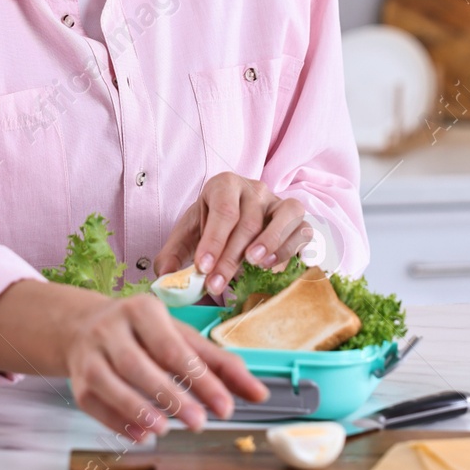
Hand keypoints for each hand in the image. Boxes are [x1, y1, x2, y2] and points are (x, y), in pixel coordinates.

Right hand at [64, 293, 266, 441]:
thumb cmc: (144, 335)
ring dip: (138, 409)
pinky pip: (93, 403)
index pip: (173, 348)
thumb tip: (259, 393)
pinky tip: (143, 435)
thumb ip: (221, 365)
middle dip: (171, 396)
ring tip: (166, 429)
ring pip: (109, 383)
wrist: (84, 328)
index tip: (226, 407)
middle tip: (200, 423)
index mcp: (143, 311)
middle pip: (138, 365)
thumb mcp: (182, 339)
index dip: (200, 379)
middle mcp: (111, 328)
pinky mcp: (77, 381)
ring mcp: (90, 354)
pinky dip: (118, 422)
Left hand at [155, 172, 313, 297]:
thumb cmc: (212, 225)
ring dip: (272, 243)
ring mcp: (280, 201)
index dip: (213, 241)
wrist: (237, 216)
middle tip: (215, 284)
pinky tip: (275, 266)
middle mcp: (255, 189)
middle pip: (249, 221)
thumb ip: (173, 254)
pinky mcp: (299, 219)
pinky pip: (303, 229)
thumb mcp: (188, 234)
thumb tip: (165, 276)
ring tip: (254, 266)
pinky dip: (292, 248)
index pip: (223, 211)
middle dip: (231, 257)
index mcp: (224, 185)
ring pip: (284, 216)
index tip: (202, 268)